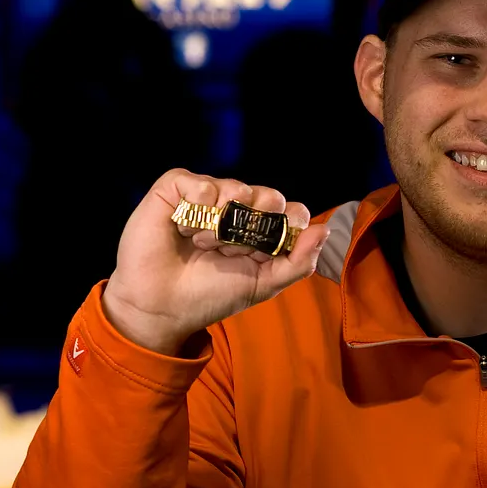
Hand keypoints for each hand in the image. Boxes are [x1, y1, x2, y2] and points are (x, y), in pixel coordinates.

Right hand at [102, 169, 331, 354]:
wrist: (162, 307)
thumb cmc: (210, 295)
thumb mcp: (263, 284)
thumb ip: (298, 261)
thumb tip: (325, 229)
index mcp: (260, 230)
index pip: (291, 211)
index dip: (285, 226)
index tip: (263, 251)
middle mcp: (237, 209)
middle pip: (270, 195)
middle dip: (253, 226)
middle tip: (228, 250)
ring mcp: (207, 198)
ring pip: (236, 186)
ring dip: (221, 222)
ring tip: (201, 243)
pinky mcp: (175, 190)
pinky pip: (197, 180)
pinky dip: (197, 202)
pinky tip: (183, 224)